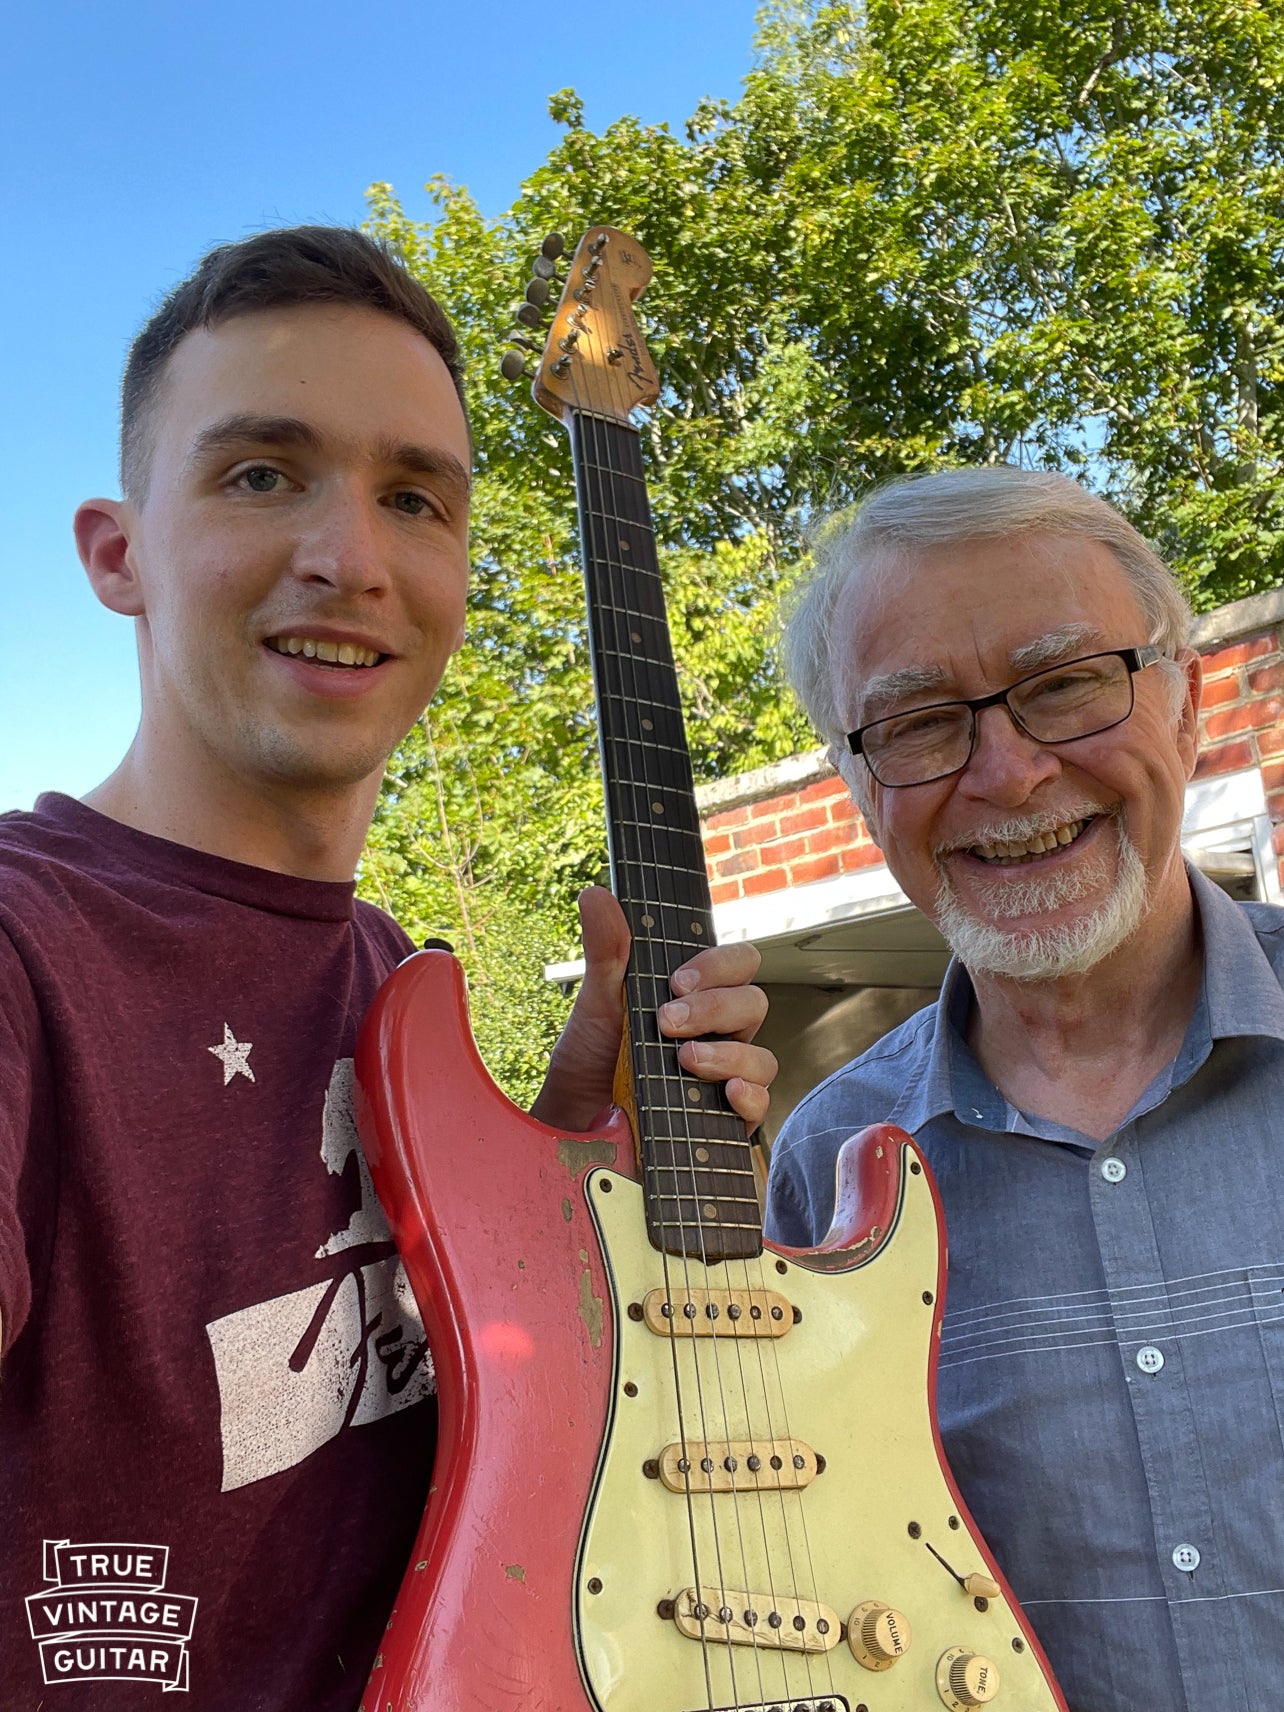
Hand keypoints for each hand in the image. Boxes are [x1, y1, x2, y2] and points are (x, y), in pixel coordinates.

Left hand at [530, 886, 776, 1134]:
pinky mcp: (726, 1118)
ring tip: (683, 1060)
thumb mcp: (597, 1001)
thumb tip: (595, 894)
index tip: (676, 981)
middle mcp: (721, 1032)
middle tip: (667, 1022)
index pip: (738, 963)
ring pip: (761, 1055)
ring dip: (726, 1054)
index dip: (717, 965)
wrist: (575, 1120)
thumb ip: (606, 950)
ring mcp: (727, 1075)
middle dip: (713, 1009)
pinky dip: (748, 1095)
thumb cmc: (593, 1057)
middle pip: (753, 1003)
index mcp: (700, 996)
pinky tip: (724, 1092)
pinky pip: (760, 1104)